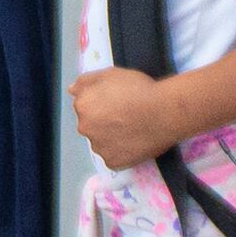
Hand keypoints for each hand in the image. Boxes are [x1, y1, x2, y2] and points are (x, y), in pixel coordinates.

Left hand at [74, 65, 188, 171]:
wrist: (164, 112)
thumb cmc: (139, 89)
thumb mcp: (111, 74)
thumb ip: (87, 81)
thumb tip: (72, 90)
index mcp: (82, 106)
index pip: (85, 105)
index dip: (102, 103)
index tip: (118, 102)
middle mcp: (85, 128)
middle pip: (91, 125)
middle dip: (103, 121)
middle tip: (126, 116)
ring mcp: (98, 148)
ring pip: (101, 142)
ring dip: (110, 138)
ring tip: (132, 130)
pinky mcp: (112, 163)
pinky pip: (113, 157)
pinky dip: (121, 152)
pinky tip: (133, 143)